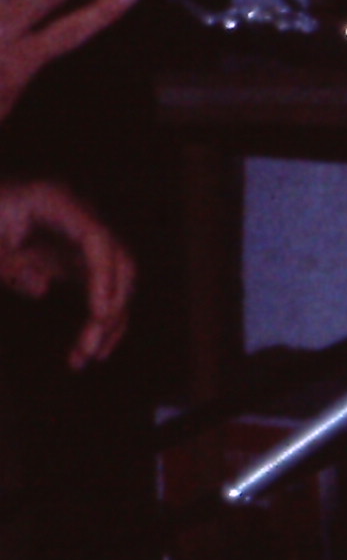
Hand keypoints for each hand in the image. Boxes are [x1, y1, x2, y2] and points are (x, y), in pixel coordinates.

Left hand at [0, 175, 127, 366]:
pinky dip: (99, 321)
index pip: (97, 239)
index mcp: (55, 201)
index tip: (100, 315)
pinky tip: (84, 350)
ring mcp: (82, 241)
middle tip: (92, 348)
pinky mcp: (78, 260)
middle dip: (114, 308)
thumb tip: (39, 288)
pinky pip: (103, 293)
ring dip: (110, 323)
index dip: (104, 277)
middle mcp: (80, 219)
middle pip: (121, 264)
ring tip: (84, 357)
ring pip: (118, 285)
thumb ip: (6, 262)